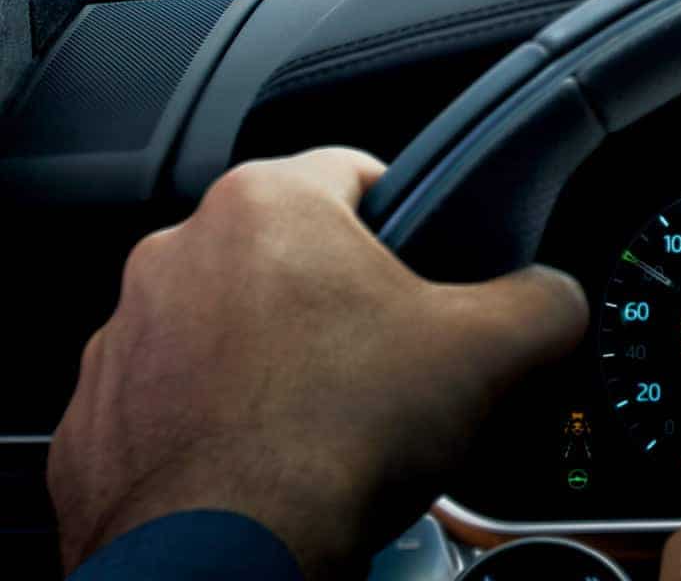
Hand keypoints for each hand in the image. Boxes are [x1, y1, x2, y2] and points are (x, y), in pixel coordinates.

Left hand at [49, 148, 588, 579]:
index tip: (425, 272)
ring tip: (326, 424)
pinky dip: (216, 428)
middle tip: (387, 364)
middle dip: (336, 303)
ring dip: (270, 362)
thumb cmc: (335, 440)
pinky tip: (267, 466)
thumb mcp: (494, 349)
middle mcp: (175, 255)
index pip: (357, 171)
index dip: (410, 221)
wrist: (226, 558)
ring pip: (223, 330)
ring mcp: (123, 341)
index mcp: (266, 203)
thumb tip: (554, 298)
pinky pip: (171, 406)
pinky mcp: (93, 422)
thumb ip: (544, 297)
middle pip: (287, 255)